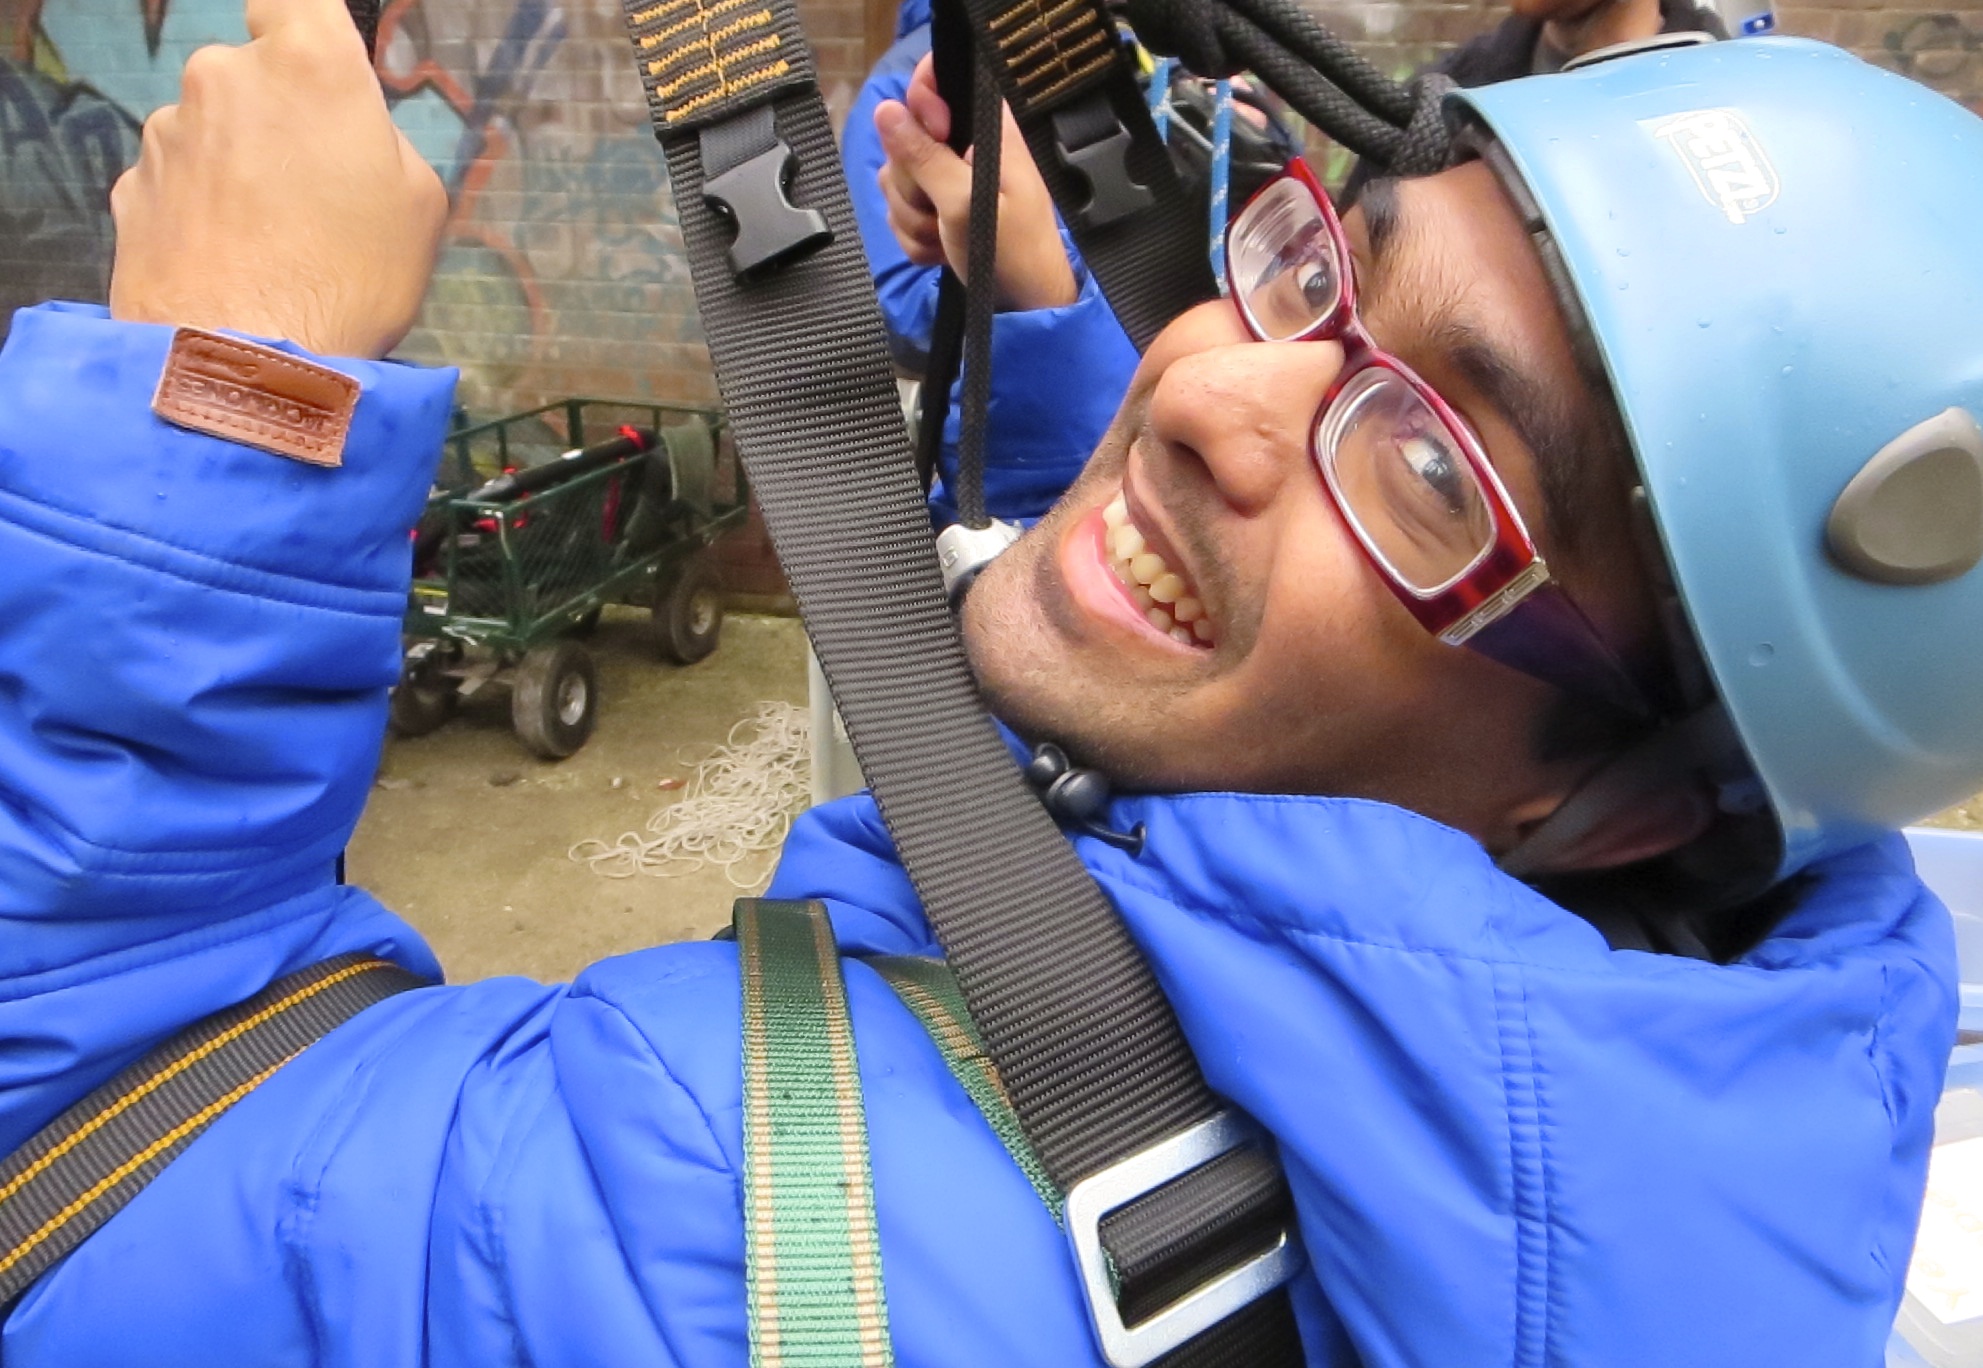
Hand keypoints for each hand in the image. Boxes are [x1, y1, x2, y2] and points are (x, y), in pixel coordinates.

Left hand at [109, 0, 447, 358]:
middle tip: (313, 191)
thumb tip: (347, 138)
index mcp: (307, 64)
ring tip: (270, 245)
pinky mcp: (130, 188)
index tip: (320, 74)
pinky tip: (230, 266)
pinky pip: (178, 184)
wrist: (251, 367)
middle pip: (251, 74)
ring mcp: (166, 132)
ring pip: (211, 132)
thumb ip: (381, 143)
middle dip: (276, 118)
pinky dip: (200, 212)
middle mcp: (224, 76)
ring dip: (234, 168)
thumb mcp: (422, 205)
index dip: (307, 32)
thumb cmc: (353, 280)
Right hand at [874, 55, 1077, 311]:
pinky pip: (900, 212)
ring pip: (895, 179)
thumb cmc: (1012, 253)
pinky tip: (942, 250)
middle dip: (913, 184)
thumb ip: (925, 157)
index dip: (920, 103)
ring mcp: (945, 179)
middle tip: (942, 210)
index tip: (933, 135)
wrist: (1023, 308)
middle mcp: (963, 146)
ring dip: (914, 218)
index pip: (935, 79)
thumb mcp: (966, 203)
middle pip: (902, 136)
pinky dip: (916, 238)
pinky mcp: (934, 209)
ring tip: (947, 238)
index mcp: (985, 127)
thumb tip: (886, 111)